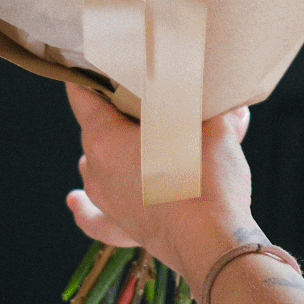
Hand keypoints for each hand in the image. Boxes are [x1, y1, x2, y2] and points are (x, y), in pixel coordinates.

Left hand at [65, 84, 256, 278]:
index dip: (91, 73)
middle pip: (96, 129)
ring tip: (144, 141)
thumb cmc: (207, 181)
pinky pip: (94, 216)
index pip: (83, 95)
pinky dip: (86, 207)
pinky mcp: (122, 229)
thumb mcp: (213, 128)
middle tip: (152, 102)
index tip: (101, 59)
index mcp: (105, 140)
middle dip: (121, 114)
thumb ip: (212, 108)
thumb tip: (227, 99)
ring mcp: (107, 202)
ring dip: (114, 152)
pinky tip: (76, 201)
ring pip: (97, 167)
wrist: (215, 244)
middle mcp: (98, 171)